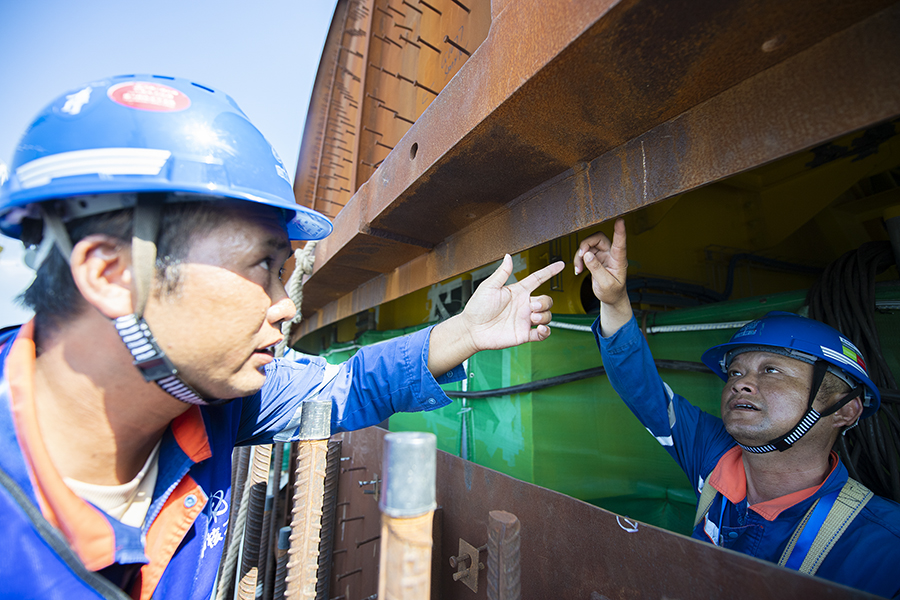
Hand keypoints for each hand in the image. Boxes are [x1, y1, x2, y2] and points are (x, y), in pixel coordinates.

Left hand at [461, 254, 564, 350]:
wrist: (472, 329)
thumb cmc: (477, 307)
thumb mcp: (488, 287)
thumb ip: (502, 272)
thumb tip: (508, 256)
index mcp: (517, 292)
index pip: (538, 279)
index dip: (549, 271)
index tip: (560, 265)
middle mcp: (523, 305)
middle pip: (547, 300)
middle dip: (545, 302)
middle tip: (531, 307)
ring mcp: (524, 320)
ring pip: (547, 316)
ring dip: (544, 316)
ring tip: (532, 317)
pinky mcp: (524, 334)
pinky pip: (542, 334)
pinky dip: (546, 331)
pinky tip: (540, 329)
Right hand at [574, 218, 631, 335]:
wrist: (611, 298)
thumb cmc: (612, 292)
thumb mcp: (605, 284)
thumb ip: (596, 269)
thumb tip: (587, 255)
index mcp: (619, 260)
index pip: (620, 243)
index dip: (619, 231)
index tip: (620, 220)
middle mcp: (611, 254)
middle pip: (598, 238)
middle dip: (586, 244)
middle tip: (581, 256)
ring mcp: (603, 255)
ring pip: (589, 245)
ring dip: (580, 255)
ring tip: (579, 268)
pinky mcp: (596, 258)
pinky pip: (584, 253)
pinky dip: (579, 260)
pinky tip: (579, 269)